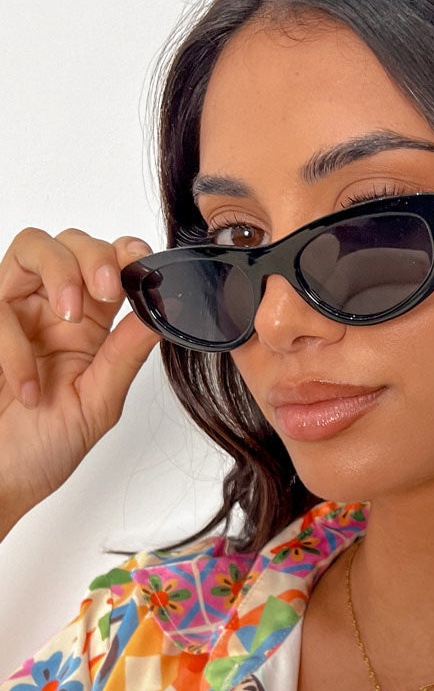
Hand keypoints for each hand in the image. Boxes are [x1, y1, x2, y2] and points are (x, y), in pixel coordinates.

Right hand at [0, 226, 161, 533]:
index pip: (109, 265)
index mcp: (88, 326)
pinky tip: (28, 389)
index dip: (126, 253)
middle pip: (70, 241)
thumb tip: (161, 311)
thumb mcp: (96, 403)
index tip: (141, 266)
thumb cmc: (41, 450)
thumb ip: (124, 355)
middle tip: (106, 290)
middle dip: (93, 254)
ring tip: (68, 315)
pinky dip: (14, 345)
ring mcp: (11, 313)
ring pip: (30, 247)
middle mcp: (49, 310)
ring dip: (59, 271)